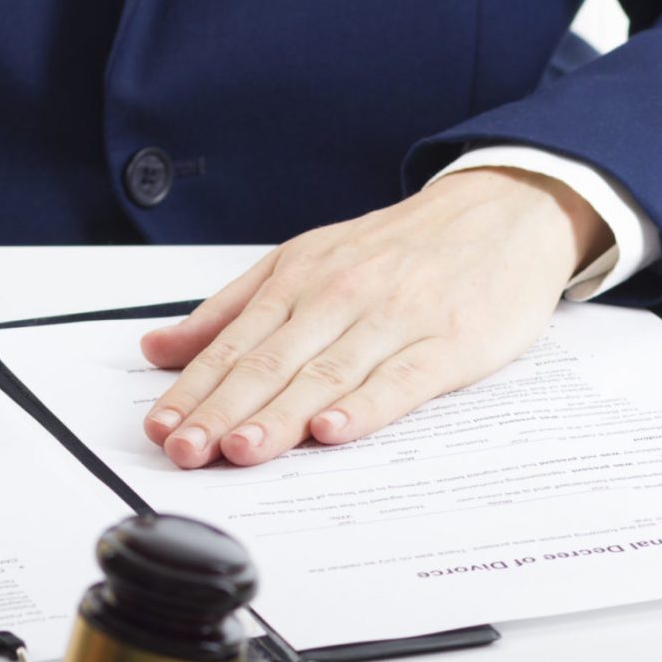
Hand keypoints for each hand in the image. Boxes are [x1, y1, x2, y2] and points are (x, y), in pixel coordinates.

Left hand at [139, 167, 611, 467]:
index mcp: (297, 281)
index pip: (233, 345)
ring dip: (280, 416)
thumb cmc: (396, 248)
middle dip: (222, 411)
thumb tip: (158, 347)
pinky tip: (333, 431)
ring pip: (326, 376)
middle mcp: (338, 298)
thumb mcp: (302, 261)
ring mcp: (394, 320)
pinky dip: (365, 407)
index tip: (160, 428)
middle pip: (270, 364)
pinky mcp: (448, 343)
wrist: (502, 210)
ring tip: (240, 449)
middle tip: (185, 451)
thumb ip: (230, 310)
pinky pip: (400, 380)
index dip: (193, 390)